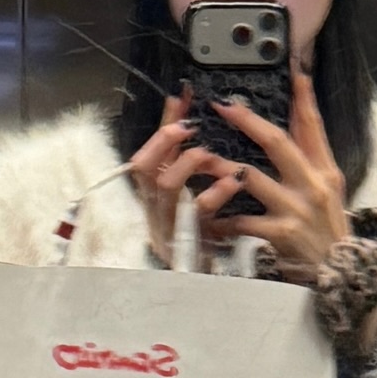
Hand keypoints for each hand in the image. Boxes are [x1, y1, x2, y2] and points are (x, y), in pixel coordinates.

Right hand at [128, 88, 214, 264]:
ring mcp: (170, 222)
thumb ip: (180, 153)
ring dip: (186, 163)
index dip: (161, 123)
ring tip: (207, 152)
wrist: (199, 280)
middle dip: (163, 140)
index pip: (147, 149)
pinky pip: (199, 213)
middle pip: (143, 167)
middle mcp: (155, 205)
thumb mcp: (183, 192)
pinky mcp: (190, 239)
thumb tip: (183, 109)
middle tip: (188, 125)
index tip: (182, 97)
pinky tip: (233, 181)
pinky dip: (215, 193)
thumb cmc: (193, 230)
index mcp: (152, 191)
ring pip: (166, 187)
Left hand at [192, 72, 349, 281]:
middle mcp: (312, 184)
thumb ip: (309, 158)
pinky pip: (242, 221)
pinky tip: (206, 217)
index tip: (292, 71)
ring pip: (250, 178)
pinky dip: (221, 218)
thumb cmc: (326, 227)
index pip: (313, 126)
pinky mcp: (281, 234)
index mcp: (324, 169)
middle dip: (247, 121)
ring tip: (199, 156)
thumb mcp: (327, 188)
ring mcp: (296, 209)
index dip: (302, 97)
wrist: (339, 272)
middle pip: (278, 143)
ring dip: (220, 166)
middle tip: (221, 106)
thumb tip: (294, 122)